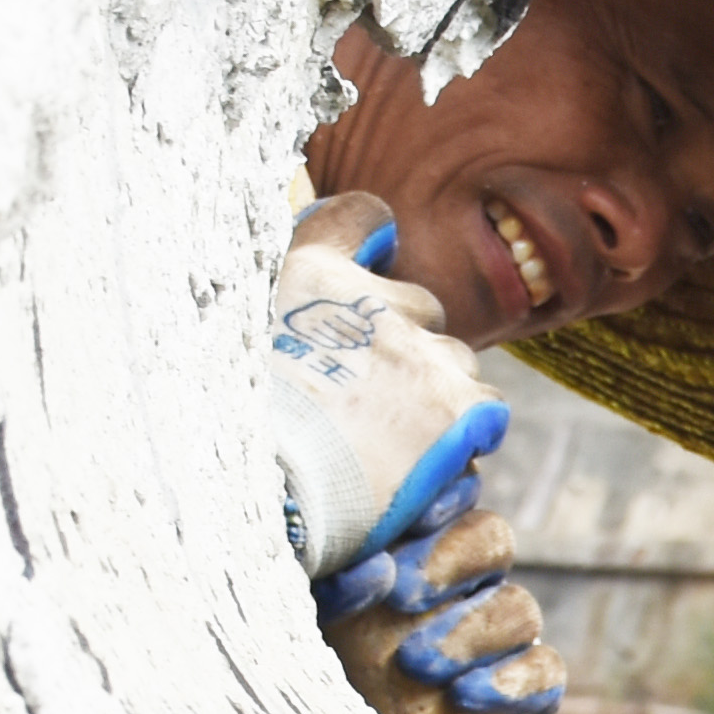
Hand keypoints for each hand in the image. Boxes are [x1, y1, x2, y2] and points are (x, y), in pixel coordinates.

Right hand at [256, 196, 507, 580]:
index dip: (374, 238)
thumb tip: (301, 297)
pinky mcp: (457, 409)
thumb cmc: (232, 434)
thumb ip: (275, 310)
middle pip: (422, 308)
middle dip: (405, 348)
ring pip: (456, 364)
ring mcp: (421, 353)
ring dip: (436, 396)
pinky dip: (467, 437)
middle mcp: (373, 301)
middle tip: (365, 400)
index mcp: (310, 275)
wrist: (266, 497)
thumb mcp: (227, 346)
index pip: (361, 216)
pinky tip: (430, 465)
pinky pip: (486, 414)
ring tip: (389, 445)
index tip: (377, 254)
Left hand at [320, 479, 561, 713]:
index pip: (454, 491)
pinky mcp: (527, 693)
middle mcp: (464, 584)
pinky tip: (465, 697)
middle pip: (492, 540)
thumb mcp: (300, 610)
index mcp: (413, 545)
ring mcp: (501, 639)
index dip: (446, 493)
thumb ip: (330, 578)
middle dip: (449, 564)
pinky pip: (546, 672)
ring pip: (519, 609)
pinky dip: (513, 683)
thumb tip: (372, 570)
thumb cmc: (305, 669)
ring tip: (415, 665)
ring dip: (469, 632)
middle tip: (401, 597)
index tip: (417, 515)